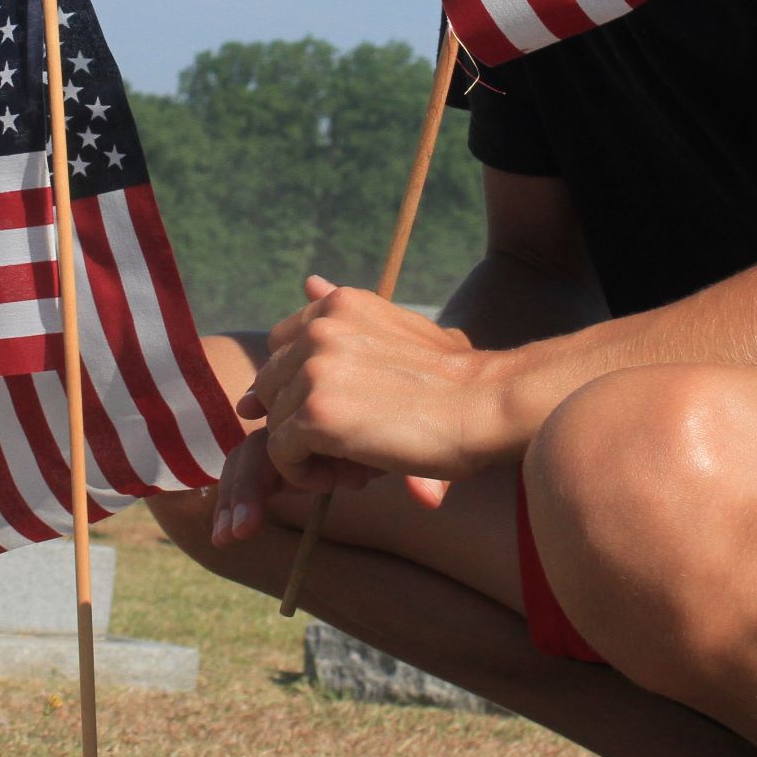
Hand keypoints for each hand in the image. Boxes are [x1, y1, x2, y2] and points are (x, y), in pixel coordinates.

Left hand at [240, 276, 507, 497]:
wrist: (485, 405)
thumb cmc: (452, 378)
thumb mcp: (396, 329)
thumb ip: (346, 313)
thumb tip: (308, 280)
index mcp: (339, 304)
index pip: (282, 347)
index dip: (302, 386)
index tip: (341, 410)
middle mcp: (319, 328)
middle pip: (271, 388)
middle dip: (302, 420)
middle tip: (353, 445)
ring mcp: (313, 370)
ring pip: (275, 425)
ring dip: (309, 452)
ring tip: (360, 464)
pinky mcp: (314, 415)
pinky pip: (281, 456)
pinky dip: (308, 476)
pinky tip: (353, 476)